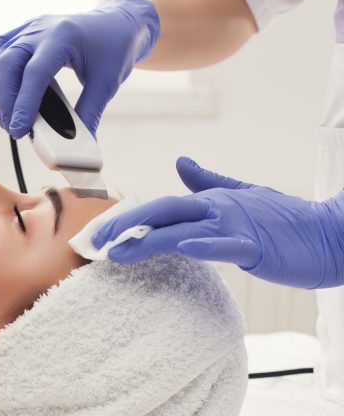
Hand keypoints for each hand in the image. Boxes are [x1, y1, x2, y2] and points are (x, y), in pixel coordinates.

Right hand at [0, 0, 159, 138]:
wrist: (118, 23)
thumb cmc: (115, 49)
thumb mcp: (107, 83)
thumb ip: (89, 114)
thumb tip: (77, 148)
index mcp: (64, 36)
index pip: (35, 73)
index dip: (24, 104)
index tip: (20, 131)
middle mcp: (42, 29)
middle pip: (9, 64)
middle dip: (6, 101)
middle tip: (13, 130)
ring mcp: (30, 28)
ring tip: (6, 121)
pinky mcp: (24, 32)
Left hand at [91, 156, 343, 288]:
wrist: (328, 233)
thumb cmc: (282, 219)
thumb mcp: (240, 195)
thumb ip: (208, 181)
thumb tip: (181, 162)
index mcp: (210, 200)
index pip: (160, 206)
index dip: (127, 218)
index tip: (99, 232)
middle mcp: (216, 209)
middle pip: (162, 211)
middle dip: (124, 227)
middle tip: (94, 242)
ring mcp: (235, 226)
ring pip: (183, 229)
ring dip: (148, 240)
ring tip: (119, 252)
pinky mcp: (255, 246)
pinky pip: (227, 245)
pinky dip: (206, 245)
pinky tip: (185, 248)